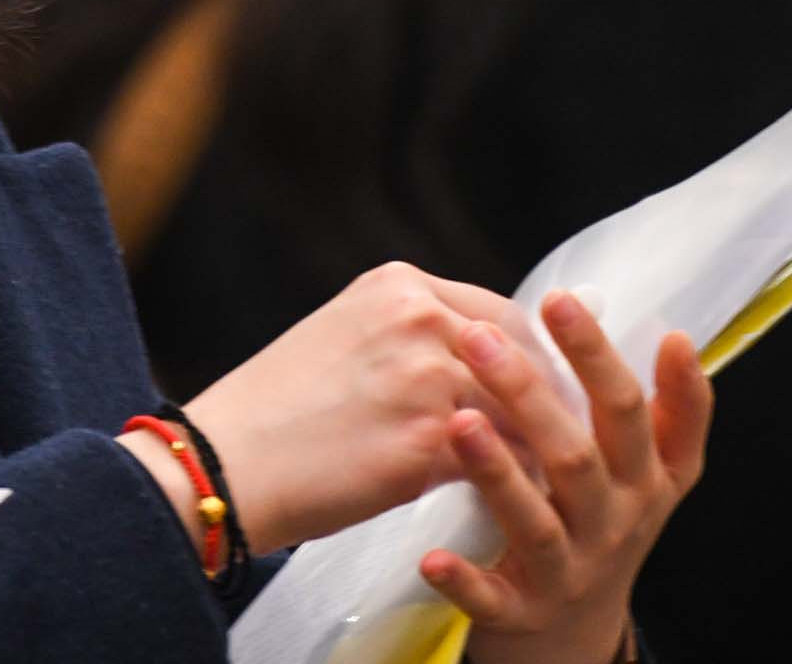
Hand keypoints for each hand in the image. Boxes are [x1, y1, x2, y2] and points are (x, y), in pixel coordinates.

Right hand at [168, 261, 524, 552]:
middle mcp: (420, 318)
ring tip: (549, 478)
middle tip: (564, 438)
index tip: (545, 390)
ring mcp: (428, 377)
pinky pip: (500, 462)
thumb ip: (408, 335)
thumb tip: (470, 364)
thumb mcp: (343, 334)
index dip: (530, 358)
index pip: (500, 315)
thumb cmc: (276, 409)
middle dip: (547, 400)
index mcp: (398, 286)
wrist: (228, 461)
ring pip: (518, 411)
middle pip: (521, 358)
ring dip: (537, 446)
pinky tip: (515, 505)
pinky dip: (513, 485)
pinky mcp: (429, 441)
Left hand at [417, 291, 711, 663]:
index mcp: (646, 478)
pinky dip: (465, 579)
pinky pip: (494, 597)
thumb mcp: (653, 469)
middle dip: (529, 394)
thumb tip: (679, 337)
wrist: (579, 624)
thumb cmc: (607, 517)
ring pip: (536, 522)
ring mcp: (569, 570)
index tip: (560, 300)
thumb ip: (669, 409)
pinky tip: (430, 556)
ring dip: (499, 474)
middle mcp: (613, 523)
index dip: (599, 357)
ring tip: (459, 423)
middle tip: (478, 338)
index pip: (627, 408)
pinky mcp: (524, 612)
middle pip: (577, 457)